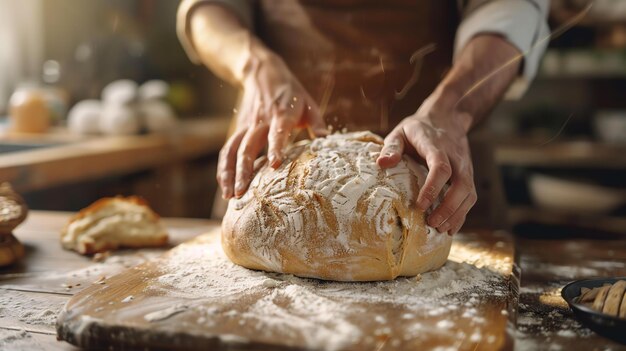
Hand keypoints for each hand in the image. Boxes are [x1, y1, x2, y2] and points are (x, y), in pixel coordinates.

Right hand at [217, 52, 326, 198]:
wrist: (263, 73)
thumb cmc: (291, 93)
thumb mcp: (309, 103)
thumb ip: (318, 123)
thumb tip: (327, 140)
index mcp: (282, 114)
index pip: (277, 133)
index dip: (275, 148)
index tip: (274, 165)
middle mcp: (261, 121)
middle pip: (248, 147)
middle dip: (244, 170)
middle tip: (241, 192)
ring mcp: (247, 126)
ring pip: (233, 150)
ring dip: (229, 173)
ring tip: (229, 196)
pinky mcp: (239, 129)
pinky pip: (228, 149)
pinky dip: (224, 168)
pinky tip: (224, 185)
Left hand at [376, 93, 475, 234]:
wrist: (447, 118)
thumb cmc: (418, 129)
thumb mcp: (400, 132)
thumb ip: (391, 147)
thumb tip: (382, 164)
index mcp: (436, 146)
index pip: (441, 168)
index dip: (433, 188)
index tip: (420, 205)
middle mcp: (456, 157)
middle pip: (461, 184)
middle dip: (449, 207)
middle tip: (431, 224)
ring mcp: (465, 166)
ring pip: (469, 193)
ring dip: (457, 214)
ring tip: (440, 230)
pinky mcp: (468, 175)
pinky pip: (470, 197)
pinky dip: (462, 214)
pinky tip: (450, 228)